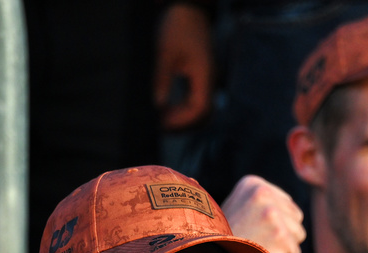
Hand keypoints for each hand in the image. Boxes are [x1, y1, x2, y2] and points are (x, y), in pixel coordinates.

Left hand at [153, 3, 213, 130]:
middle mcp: (208, 79)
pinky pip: (196, 99)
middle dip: (183, 123)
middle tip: (161, 126)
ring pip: (200, 108)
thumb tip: (158, 104)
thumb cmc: (177, 27)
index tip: (164, 121)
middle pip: (202, 113)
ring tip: (163, 120)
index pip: (199, 108)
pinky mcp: (200, 76)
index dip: (183, 120)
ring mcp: (205, 78)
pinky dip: (184, 108)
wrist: (187, 10)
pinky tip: (168, 108)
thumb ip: (162, 78)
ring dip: (184, 117)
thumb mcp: (165, 52)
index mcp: (203, 75)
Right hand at [222, 175, 305, 252]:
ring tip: (258, 249)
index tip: (252, 230)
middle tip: (255, 242)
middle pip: (296, 217)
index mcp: (253, 183)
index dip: (273, 223)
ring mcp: (272, 213)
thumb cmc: (224, 240)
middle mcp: (264, 193)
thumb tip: (292, 209)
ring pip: (298, 234)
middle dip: (281, 233)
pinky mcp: (280, 235)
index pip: (286, 203)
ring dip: (282, 247)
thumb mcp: (239, 208)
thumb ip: (263, 204)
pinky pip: (294, 252)